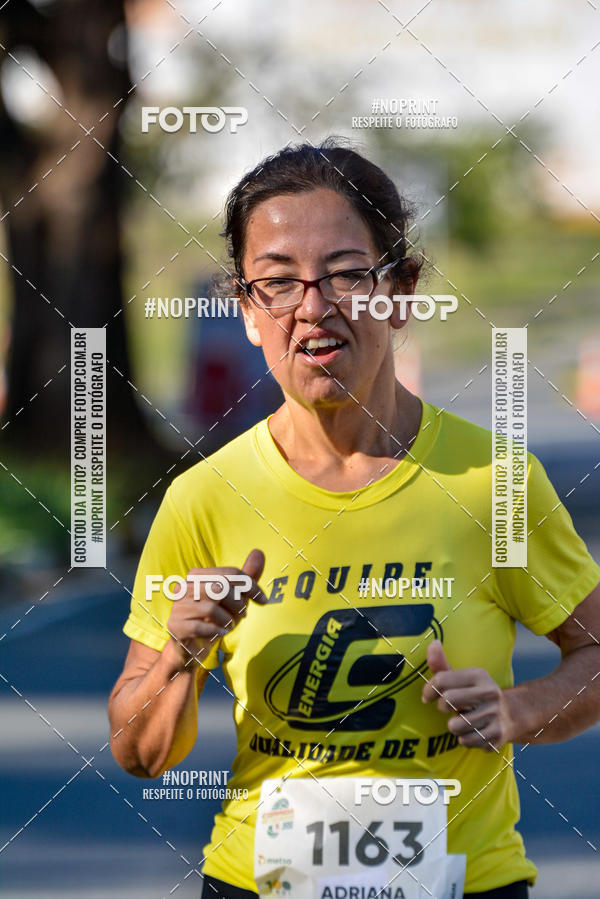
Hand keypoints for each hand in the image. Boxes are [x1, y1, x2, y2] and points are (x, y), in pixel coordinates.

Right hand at [165, 549, 266, 668]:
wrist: (190, 648)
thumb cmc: (214, 619)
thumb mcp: (233, 598)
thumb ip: (245, 577)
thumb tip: (259, 552)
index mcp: (197, 575)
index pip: (230, 573)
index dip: (251, 587)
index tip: (263, 601)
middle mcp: (184, 587)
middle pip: (222, 588)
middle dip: (239, 604)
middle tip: (242, 616)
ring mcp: (177, 606)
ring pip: (211, 608)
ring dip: (228, 619)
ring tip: (229, 625)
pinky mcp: (175, 626)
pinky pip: (200, 627)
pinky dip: (216, 631)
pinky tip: (220, 633)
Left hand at [421, 640, 513, 750]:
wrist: (511, 714)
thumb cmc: (475, 694)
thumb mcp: (460, 678)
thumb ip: (442, 664)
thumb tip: (432, 643)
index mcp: (478, 675)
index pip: (441, 679)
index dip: (428, 690)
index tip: (428, 697)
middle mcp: (489, 692)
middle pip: (447, 701)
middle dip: (442, 708)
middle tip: (447, 708)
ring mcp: (495, 713)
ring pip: (455, 725)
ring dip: (454, 726)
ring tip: (463, 720)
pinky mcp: (498, 734)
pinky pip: (466, 741)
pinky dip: (464, 739)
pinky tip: (473, 731)